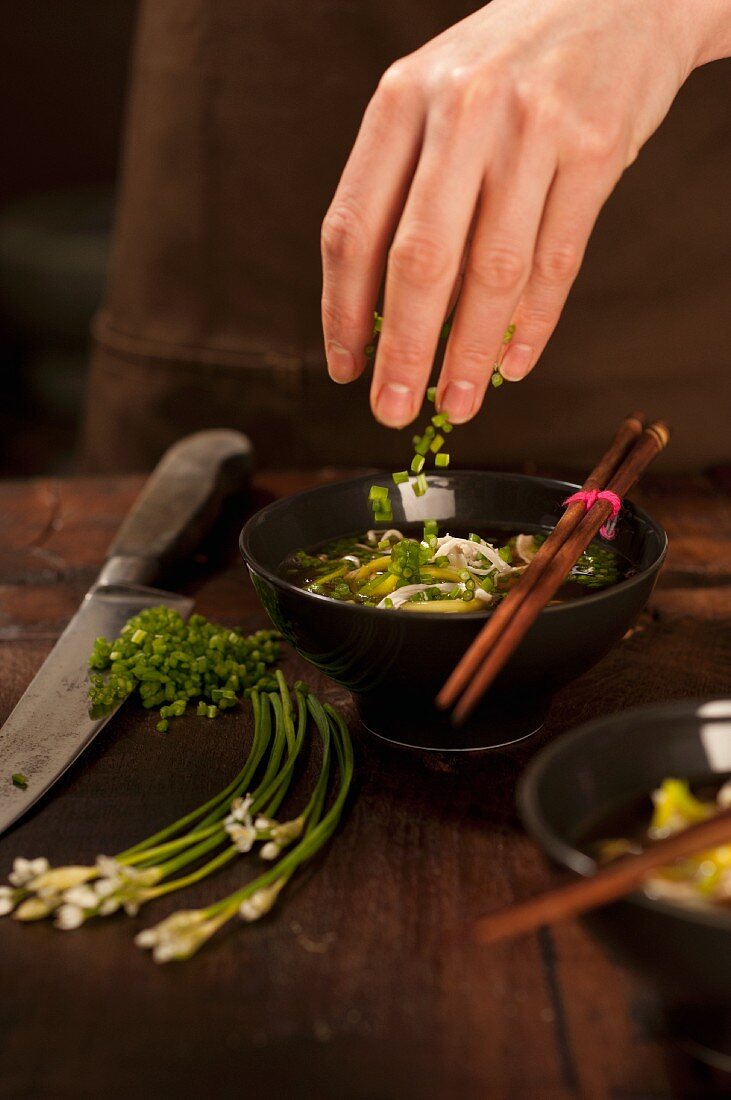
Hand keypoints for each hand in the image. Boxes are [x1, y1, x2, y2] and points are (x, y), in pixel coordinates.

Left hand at [321, 0, 719, 426]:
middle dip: (403, 351)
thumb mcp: (435, 102)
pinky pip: (558, 261)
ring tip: (456, 403)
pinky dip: (535, 324)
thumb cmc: (507, 66)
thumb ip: (405, 191)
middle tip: (393, 411)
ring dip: (470, 355)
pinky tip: (514, 363)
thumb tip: (384, 315)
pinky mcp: (596, 149)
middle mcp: (463, 110)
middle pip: (420, 261)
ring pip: (494, 273)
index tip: (345, 369)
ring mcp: (534, 127)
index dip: (342, 311)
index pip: (353, 228)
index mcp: (401, 100)